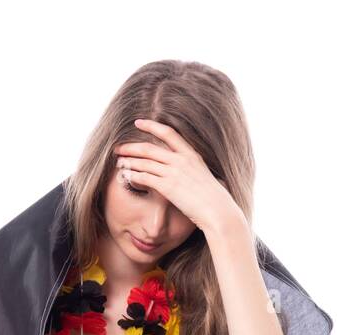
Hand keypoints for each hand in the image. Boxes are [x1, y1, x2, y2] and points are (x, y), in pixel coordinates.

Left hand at [113, 118, 245, 235]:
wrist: (217, 211)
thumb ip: (192, 168)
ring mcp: (174, 173)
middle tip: (118, 148)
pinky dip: (133, 175)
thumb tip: (188, 168)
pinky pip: (145, 177)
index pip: (168, 133)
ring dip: (129, 161)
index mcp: (191, 154)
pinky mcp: (168, 187)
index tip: (138, 123)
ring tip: (119, 162)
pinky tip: (126, 176)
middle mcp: (181, 160)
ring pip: (144, 162)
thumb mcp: (204, 175)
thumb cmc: (213, 198)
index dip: (151, 126)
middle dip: (131, 147)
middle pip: (150, 148)